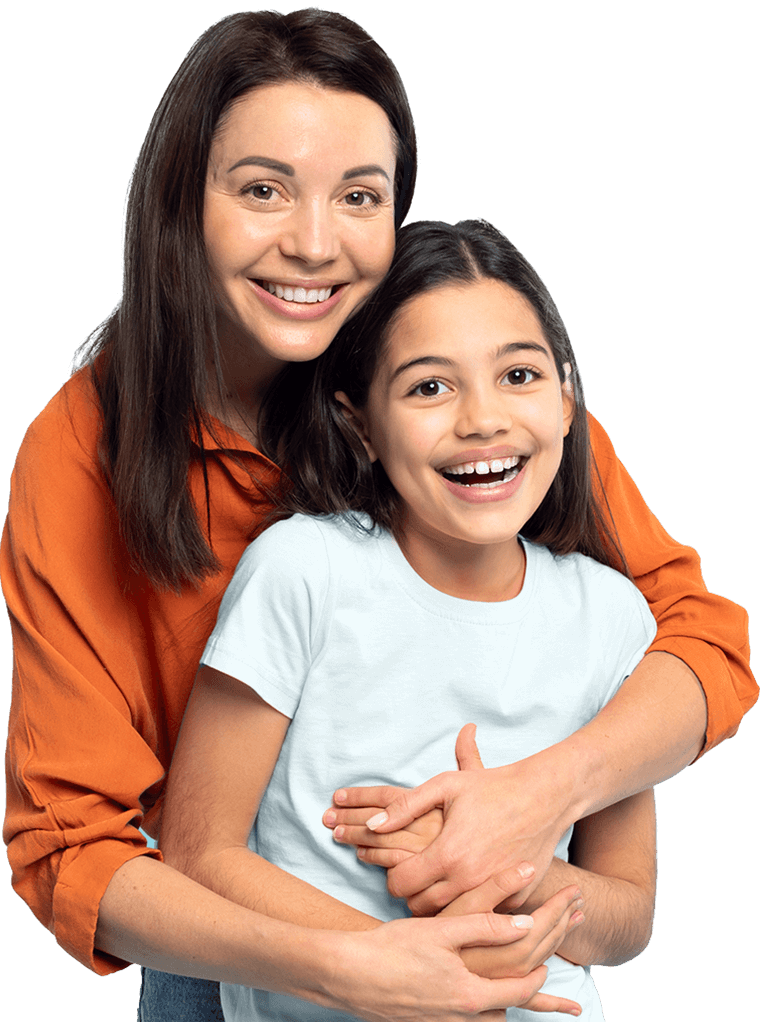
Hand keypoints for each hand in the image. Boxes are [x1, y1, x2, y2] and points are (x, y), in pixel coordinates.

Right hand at [329, 866, 581, 1019]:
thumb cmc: (393, 947)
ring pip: (488, 1020)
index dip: (542, 973)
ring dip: (504, 1004)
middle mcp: (461, 1018)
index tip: (552, 954)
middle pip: (508, 1009)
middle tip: (550, 979)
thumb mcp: (443, 929)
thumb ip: (487, 925)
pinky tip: (474, 998)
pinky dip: (479, 1010)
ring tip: (520, 992)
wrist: (348, 974)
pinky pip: (464, 1021)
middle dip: (532, 992)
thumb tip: (526, 923)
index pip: (522, 990)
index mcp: (470, 994)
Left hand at [330, 724, 571, 914]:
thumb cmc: (492, 787)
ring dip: (437, 905)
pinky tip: (467, 890)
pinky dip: (471, 906)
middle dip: (412, 894)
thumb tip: (371, 824)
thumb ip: (404, 806)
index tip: (397, 871)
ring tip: (435, 886)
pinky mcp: (513, 901)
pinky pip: (481, 913)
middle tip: (414, 880)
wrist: (543, 796)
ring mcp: (492, 894)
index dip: (392, 879)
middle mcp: (468, 879)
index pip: (400, 885)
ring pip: (448, 917)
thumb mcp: (445, 786)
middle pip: (420, 907)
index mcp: (447, 853)